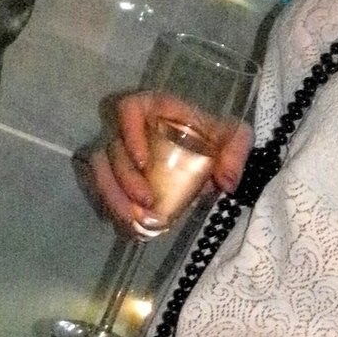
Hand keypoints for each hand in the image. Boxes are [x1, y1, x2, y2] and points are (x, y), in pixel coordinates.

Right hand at [84, 93, 251, 234]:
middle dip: (124, 179)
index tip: (143, 162)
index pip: (129, 109)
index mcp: (155, 109)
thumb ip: (236, 153)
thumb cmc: (217, 136)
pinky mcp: (119, 175)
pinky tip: (131, 227)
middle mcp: (131, 127)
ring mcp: (122, 152)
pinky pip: (106, 189)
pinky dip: (115, 209)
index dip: (129, 133)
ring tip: (134, 220)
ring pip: (101, 171)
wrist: (211, 153)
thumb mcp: (235, 136)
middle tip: (146, 203)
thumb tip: (226, 182)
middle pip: (112, 148)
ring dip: (113, 197)